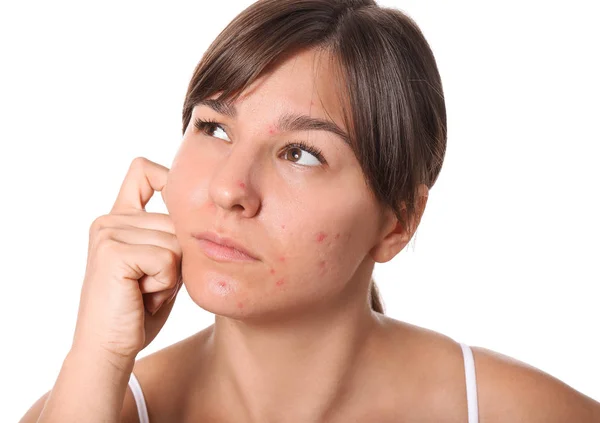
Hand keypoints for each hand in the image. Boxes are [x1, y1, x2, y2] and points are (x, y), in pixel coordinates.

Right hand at [71, 157, 182, 361]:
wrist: (110, 349)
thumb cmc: (140, 310)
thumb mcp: (162, 265)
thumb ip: (173, 237)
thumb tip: (206, 213)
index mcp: (119, 218)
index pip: (143, 171)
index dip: (168, 177)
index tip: (184, 197)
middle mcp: (109, 219)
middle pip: (178, 220)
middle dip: (178, 259)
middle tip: (150, 285)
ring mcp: (108, 232)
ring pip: (177, 241)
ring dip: (172, 275)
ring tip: (145, 292)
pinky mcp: (113, 251)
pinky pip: (168, 259)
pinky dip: (165, 284)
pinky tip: (141, 296)